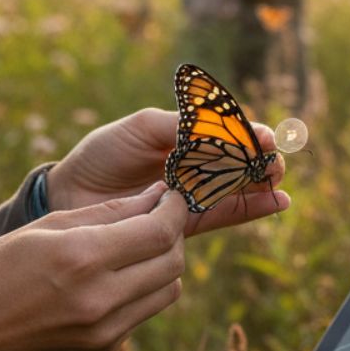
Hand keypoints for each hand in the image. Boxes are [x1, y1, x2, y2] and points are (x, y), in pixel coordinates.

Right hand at [0, 183, 186, 350]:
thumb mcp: (46, 226)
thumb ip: (108, 211)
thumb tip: (156, 194)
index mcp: (82, 258)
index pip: (159, 232)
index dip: (175, 210)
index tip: (173, 197)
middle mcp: (100, 297)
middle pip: (173, 262)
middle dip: (174, 235)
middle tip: (160, 218)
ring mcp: (105, 329)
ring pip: (168, 290)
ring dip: (164, 264)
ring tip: (140, 247)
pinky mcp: (104, 348)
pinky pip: (145, 311)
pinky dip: (144, 289)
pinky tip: (118, 276)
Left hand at [47, 108, 287, 234]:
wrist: (72, 194)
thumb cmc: (103, 153)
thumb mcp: (144, 128)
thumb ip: (184, 127)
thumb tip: (227, 130)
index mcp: (186, 137)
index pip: (229, 134)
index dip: (250, 135)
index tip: (264, 138)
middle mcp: (195, 166)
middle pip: (241, 162)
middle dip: (262, 161)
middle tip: (274, 164)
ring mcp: (193, 195)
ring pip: (239, 189)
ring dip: (263, 185)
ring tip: (278, 183)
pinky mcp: (188, 223)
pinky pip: (226, 215)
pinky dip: (252, 209)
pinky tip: (275, 203)